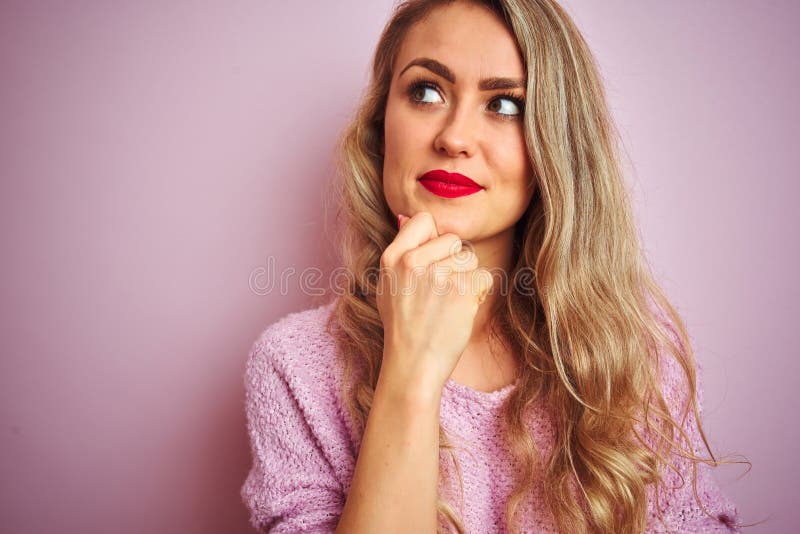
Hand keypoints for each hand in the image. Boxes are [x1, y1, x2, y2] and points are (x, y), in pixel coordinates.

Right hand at [376, 211, 492, 395]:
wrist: (412, 365)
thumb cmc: (403, 327)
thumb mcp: (389, 285)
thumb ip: (401, 252)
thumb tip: (408, 217)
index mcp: (392, 258)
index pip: (424, 220)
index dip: (435, 238)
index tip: (432, 261)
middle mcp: (412, 262)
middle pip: (453, 240)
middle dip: (454, 262)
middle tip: (438, 293)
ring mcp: (436, 276)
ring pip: (470, 259)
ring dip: (467, 280)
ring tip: (447, 304)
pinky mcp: (460, 291)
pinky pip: (484, 278)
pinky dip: (478, 295)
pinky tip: (460, 312)